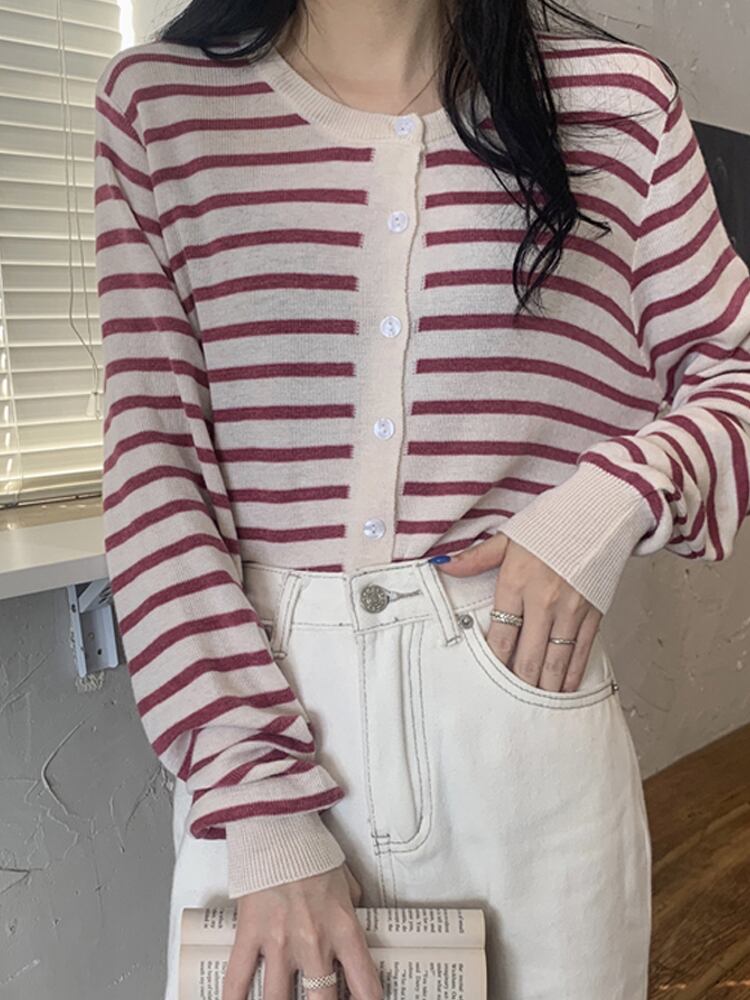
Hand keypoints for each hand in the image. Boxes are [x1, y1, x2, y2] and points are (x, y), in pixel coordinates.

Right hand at [221, 862, 382, 999]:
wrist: (279, 830)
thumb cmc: (312, 853)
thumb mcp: (348, 884)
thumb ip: (354, 911)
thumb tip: (361, 925)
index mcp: (343, 929)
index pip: (364, 984)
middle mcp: (313, 943)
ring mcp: (279, 943)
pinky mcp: (249, 934)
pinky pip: (237, 979)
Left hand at [435, 534, 602, 691]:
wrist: (601, 511)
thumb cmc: (554, 521)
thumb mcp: (510, 535)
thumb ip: (476, 557)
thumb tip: (444, 566)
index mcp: (517, 582)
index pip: (501, 634)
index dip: (494, 662)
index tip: (485, 680)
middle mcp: (544, 601)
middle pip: (528, 656)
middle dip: (518, 683)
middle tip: (508, 705)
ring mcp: (571, 610)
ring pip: (555, 661)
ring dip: (544, 687)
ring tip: (533, 706)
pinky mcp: (594, 613)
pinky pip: (581, 652)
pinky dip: (571, 674)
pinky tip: (562, 690)